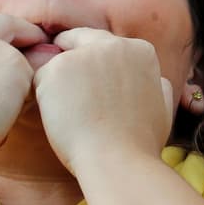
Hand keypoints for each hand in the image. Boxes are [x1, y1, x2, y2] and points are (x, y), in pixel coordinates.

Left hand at [32, 28, 173, 173]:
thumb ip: (157, 86)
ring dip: (58, 86)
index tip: (87, 81)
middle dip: (70, 64)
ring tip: (70, 119)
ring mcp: (84, 54)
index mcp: (139, 50)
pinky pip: (40, 80)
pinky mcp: (57, 68)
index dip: (92, 61)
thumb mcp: (163, 108)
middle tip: (65, 92)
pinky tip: (58, 120)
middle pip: (79, 43)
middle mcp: (113, 44)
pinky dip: (44, 99)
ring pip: (58, 63)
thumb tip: (157, 79)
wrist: (117, 161)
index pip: (105, 44)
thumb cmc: (139, 144)